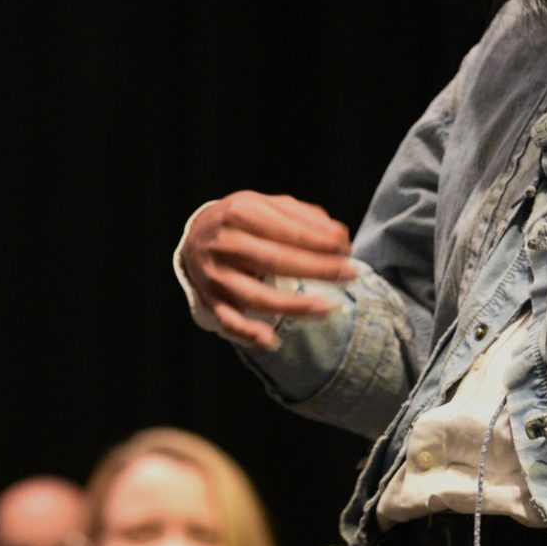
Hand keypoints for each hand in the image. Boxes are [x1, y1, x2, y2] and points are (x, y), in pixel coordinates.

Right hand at [180, 192, 355, 351]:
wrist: (195, 235)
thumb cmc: (240, 219)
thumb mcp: (265, 204)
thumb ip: (301, 216)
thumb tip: (338, 235)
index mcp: (240, 212)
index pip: (287, 230)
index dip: (321, 241)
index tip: (347, 249)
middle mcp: (225, 243)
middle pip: (275, 261)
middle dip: (318, 269)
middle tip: (351, 274)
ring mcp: (216, 274)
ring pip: (256, 296)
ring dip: (294, 305)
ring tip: (329, 308)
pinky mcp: (211, 299)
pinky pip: (229, 320)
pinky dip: (248, 333)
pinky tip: (272, 342)